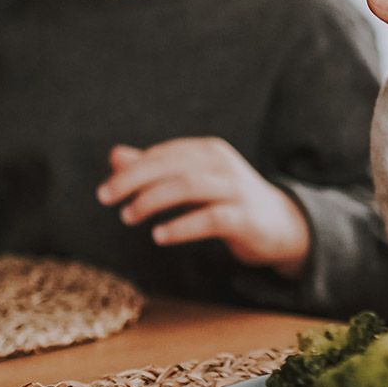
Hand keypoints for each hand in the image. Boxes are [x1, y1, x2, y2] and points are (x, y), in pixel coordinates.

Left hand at [95, 138, 309, 277]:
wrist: (281, 225)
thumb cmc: (228, 201)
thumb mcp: (191, 181)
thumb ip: (155, 169)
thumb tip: (115, 155)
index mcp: (208, 151)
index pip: (164, 153)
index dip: (132, 169)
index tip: (106, 191)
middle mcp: (223, 164)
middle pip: (172, 166)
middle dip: (134, 181)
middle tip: (107, 200)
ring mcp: (236, 190)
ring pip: (188, 186)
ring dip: (152, 201)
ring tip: (129, 216)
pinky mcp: (245, 217)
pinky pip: (210, 218)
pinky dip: (181, 226)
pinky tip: (159, 236)